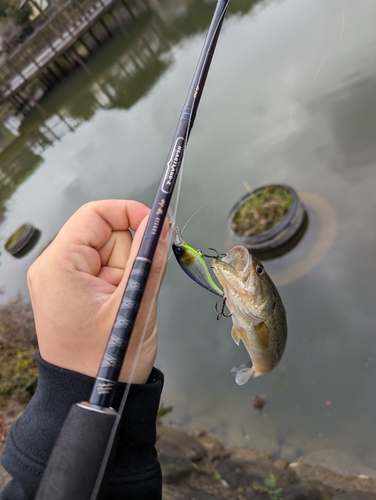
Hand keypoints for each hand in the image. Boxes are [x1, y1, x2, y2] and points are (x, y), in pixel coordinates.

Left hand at [27, 200, 168, 383]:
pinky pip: (108, 270)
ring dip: (127, 273)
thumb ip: (149, 259)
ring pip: (111, 253)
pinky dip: (122, 282)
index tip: (158, 225)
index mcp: (59, 266)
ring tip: (124, 305)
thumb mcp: (135, 304)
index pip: (94, 214)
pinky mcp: (76, 289)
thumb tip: (159, 222)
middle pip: (106, 234)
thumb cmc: (106, 360)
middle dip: (129, 257)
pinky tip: (120, 307)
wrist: (92, 397)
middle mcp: (55, 267)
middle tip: (132, 290)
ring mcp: (65, 279)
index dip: (128, 212)